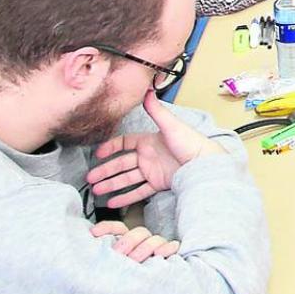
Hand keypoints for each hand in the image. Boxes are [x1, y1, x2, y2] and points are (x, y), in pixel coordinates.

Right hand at [86, 91, 225, 207]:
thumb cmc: (191, 142)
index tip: (98, 154)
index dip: (111, 147)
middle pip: (122, 164)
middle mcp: (148, 156)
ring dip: (111, 184)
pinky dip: (126, 197)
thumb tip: (148, 90)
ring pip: (127, 179)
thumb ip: (157, 111)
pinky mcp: (158, 184)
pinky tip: (113, 203)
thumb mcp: (171, 126)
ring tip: (97, 191)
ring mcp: (152, 170)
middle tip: (90, 178)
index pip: (124, 143)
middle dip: (105, 170)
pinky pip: (139, 191)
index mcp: (149, 141)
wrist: (204, 163)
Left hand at [90, 221, 180, 262]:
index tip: (94, 234)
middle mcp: (143, 244)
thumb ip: (105, 259)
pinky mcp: (171, 257)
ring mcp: (158, 249)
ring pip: (155, 239)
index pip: (119, 229)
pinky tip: (159, 254)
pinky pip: (173, 247)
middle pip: (139, 232)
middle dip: (128, 241)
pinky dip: (167, 248)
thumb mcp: (112, 270)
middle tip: (119, 253)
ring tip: (135, 260)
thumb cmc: (125, 282)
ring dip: (145, 248)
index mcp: (128, 243)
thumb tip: (89, 246)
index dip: (108, 228)